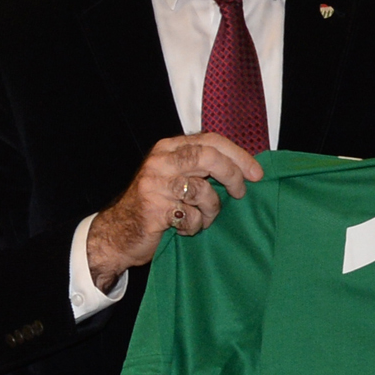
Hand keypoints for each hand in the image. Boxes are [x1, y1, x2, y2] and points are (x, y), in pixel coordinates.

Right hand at [87, 132, 263, 290]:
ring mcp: (156, 184)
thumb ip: (200, 166)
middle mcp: (161, 161)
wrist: (117, 234)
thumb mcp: (174, 176)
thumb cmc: (153, 206)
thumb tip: (243, 166)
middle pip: (209, 157)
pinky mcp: (154, 209)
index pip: (211, 140)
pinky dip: (194, 226)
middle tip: (240, 193)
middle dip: (233, 175)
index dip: (238, 155)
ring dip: (210, 211)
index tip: (257, 173)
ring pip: (203, 191)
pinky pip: (191, 217)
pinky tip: (182, 228)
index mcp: (168, 148)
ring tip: (200, 219)